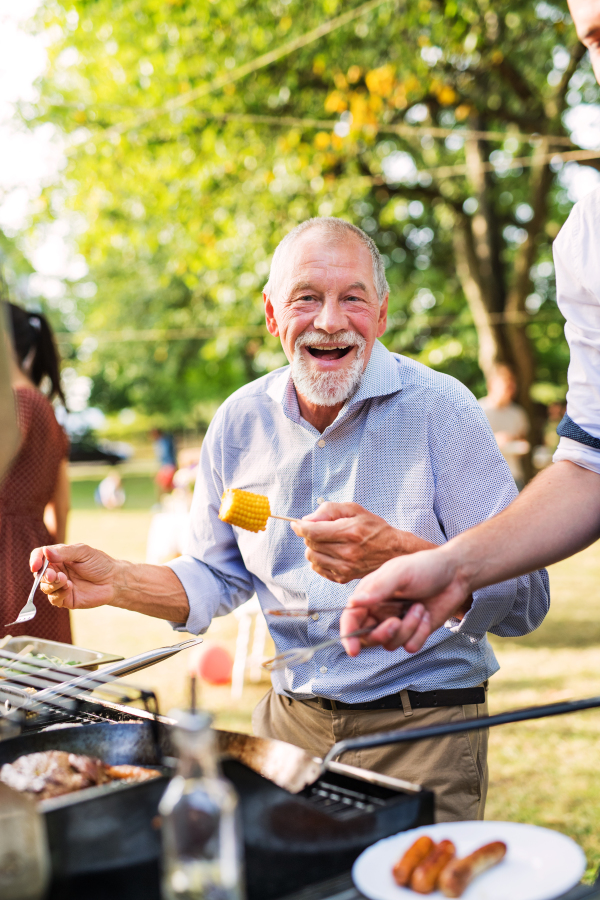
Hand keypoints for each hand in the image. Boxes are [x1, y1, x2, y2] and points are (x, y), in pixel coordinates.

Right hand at [30, 544, 119, 609]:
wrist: (113, 580)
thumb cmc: (99, 563)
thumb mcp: (83, 552)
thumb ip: (64, 552)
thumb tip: (45, 552)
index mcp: (58, 557)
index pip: (39, 556)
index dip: (35, 560)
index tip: (35, 565)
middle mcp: (56, 571)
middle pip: (39, 573)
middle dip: (43, 575)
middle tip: (53, 575)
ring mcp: (60, 585)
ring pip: (45, 587)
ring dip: (52, 584)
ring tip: (65, 580)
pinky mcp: (65, 598)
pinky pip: (54, 599)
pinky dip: (59, 593)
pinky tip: (69, 587)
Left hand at [291, 502, 434, 583]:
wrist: (394, 551)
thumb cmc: (374, 527)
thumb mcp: (354, 509)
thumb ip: (328, 510)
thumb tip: (306, 520)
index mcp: (349, 532)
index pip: (312, 532)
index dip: (300, 527)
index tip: (296, 524)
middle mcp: (347, 552)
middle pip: (310, 544)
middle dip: (310, 535)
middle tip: (320, 530)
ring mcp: (345, 568)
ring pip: (312, 558)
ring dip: (313, 548)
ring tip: (326, 542)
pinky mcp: (344, 578)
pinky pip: (318, 569)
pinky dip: (319, 560)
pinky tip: (330, 553)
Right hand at [339, 545, 469, 655]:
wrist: (456, 574)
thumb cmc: (426, 567)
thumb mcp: (401, 572)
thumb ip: (378, 588)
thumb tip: (354, 602)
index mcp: (370, 595)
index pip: (351, 618)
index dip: (348, 635)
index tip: (353, 649)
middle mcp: (380, 612)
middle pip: (369, 637)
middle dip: (383, 634)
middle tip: (396, 622)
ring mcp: (397, 623)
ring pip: (391, 643)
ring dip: (408, 628)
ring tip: (419, 608)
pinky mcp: (414, 632)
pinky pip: (410, 646)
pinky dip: (420, 634)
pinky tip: (426, 616)